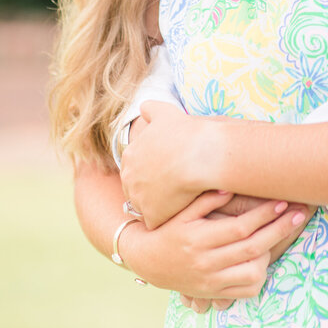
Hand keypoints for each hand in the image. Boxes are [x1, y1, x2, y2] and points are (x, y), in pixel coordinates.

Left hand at [121, 102, 220, 226]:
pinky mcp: (152, 217)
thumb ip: (151, 109)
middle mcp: (128, 178)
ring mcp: (138, 200)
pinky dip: (168, 217)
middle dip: (152, 188)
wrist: (199, 155)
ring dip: (160, 204)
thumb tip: (144, 106)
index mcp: (130, 155)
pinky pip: (157, 221)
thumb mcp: (165, 112)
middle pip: (137, 188)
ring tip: (180, 197)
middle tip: (174, 184)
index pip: (136, 167)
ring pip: (147, 206)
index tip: (168, 168)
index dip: (153, 168)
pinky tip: (182, 208)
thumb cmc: (185, 133)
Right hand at [121, 189, 308, 299]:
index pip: (240, 227)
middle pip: (251, 248)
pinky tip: (265, 257)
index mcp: (199, 239)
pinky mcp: (214, 292)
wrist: (148, 260)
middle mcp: (206, 262)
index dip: (263, 214)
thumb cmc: (169, 228)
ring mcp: (211, 280)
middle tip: (298, 213)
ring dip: (271, 253)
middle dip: (279, 229)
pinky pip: (245, 290)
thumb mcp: (182, 210)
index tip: (282, 200)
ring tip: (281, 233)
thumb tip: (229, 184)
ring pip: (251, 272)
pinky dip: (259, 275)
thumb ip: (206, 198)